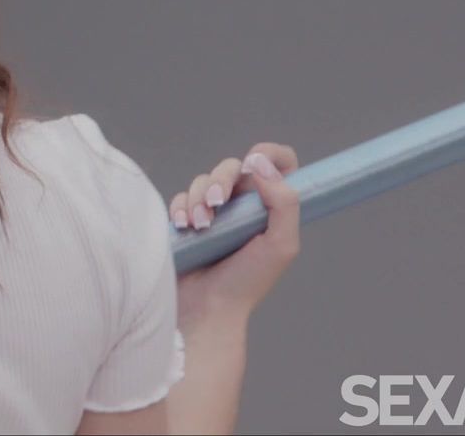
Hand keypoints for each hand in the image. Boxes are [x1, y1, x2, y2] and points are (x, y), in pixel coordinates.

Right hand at [170, 143, 301, 332]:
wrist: (206, 310)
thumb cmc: (247, 283)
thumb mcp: (281, 245)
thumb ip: (283, 202)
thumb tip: (260, 164)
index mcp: (272, 209)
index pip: (280, 164)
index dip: (269, 154)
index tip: (254, 162)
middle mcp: (245, 207)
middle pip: (234, 167)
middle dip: (221, 180)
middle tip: (216, 203)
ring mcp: (215, 213)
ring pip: (203, 180)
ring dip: (198, 198)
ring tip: (199, 225)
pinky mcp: (188, 220)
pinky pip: (181, 197)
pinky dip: (180, 207)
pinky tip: (184, 226)